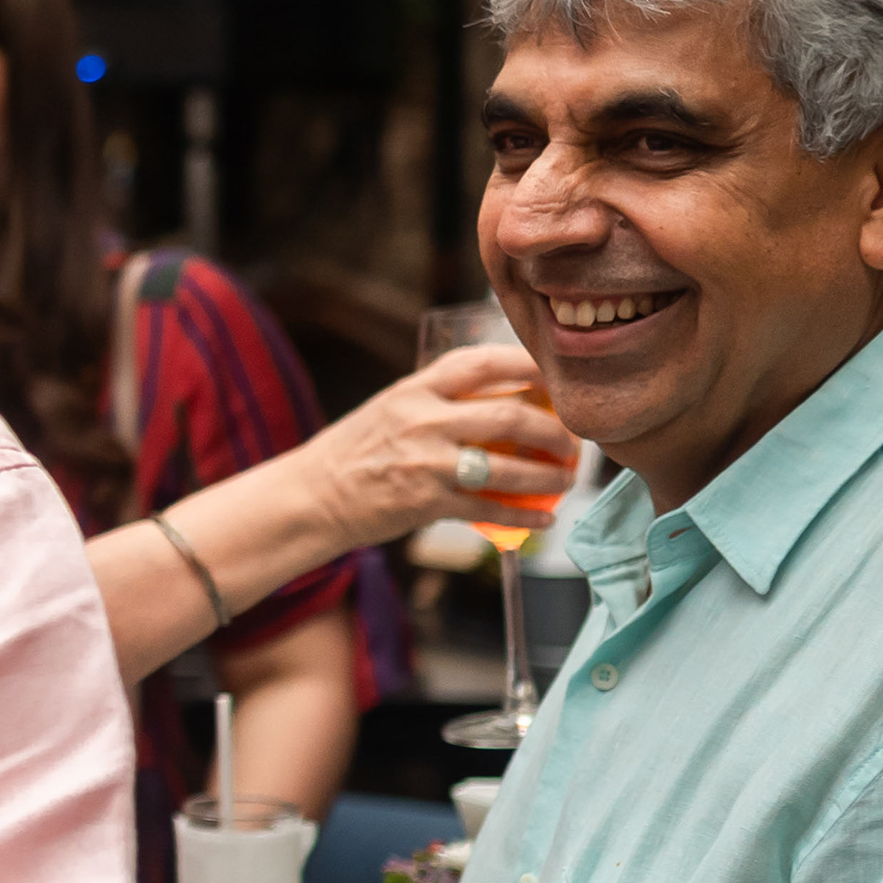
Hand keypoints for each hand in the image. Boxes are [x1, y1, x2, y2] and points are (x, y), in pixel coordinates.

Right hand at [304, 344, 583, 545]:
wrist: (310, 496)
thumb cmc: (357, 451)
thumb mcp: (393, 407)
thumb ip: (443, 400)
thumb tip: (514, 401)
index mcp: (414, 389)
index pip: (483, 362)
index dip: (531, 366)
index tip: (560, 379)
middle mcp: (422, 420)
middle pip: (510, 415)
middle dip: (554, 431)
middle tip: (572, 443)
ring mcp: (425, 463)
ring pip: (507, 467)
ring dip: (547, 477)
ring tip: (564, 480)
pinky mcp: (425, 504)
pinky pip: (489, 511)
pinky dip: (524, 516)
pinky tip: (545, 519)